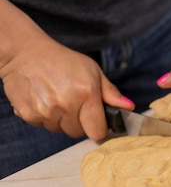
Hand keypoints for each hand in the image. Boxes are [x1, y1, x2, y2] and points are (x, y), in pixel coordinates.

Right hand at [1, 36, 133, 139]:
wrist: (25, 54)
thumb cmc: (63, 61)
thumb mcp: (93, 71)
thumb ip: (111, 93)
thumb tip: (129, 107)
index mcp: (86, 94)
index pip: (97, 131)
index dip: (98, 127)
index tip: (96, 120)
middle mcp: (66, 105)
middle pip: (78, 133)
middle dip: (79, 122)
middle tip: (74, 103)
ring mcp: (45, 111)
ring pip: (60, 130)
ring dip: (61, 120)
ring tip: (57, 99)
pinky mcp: (28, 115)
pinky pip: (43, 126)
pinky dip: (45, 117)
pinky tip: (44, 100)